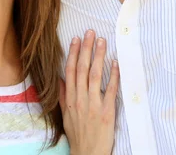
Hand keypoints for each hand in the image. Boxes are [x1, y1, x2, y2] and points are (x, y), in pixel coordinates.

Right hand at [59, 30, 119, 154]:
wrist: (88, 153)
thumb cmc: (77, 134)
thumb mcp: (65, 114)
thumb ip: (62, 96)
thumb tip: (60, 79)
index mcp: (70, 99)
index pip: (70, 71)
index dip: (73, 53)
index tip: (76, 39)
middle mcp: (80, 99)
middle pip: (82, 69)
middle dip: (86, 49)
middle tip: (90, 32)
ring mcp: (93, 104)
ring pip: (95, 75)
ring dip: (98, 57)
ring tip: (102, 41)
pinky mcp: (107, 112)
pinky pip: (111, 90)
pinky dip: (113, 76)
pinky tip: (115, 63)